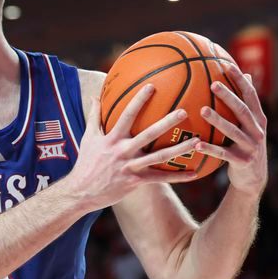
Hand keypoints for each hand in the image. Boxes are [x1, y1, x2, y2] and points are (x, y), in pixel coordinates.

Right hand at [69, 85, 200, 211]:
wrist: (80, 192)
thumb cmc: (85, 163)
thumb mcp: (87, 138)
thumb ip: (94, 116)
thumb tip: (94, 96)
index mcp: (112, 138)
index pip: (127, 115)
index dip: (139, 100)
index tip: (152, 86)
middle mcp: (122, 151)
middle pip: (148, 134)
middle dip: (166, 122)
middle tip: (184, 111)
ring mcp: (130, 166)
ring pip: (159, 157)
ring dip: (179, 149)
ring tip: (197, 141)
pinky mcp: (135, 181)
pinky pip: (160, 178)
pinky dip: (178, 177)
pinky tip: (194, 173)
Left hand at [196, 64, 267, 197]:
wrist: (253, 179)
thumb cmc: (245, 146)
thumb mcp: (250, 126)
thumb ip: (247, 104)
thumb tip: (247, 74)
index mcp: (258, 119)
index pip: (251, 96)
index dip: (241, 81)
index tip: (228, 66)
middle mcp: (257, 131)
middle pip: (243, 110)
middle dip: (229, 96)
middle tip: (213, 84)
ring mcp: (251, 146)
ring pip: (233, 131)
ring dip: (217, 120)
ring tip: (202, 110)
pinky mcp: (242, 162)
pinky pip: (223, 154)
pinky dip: (210, 149)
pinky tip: (196, 144)